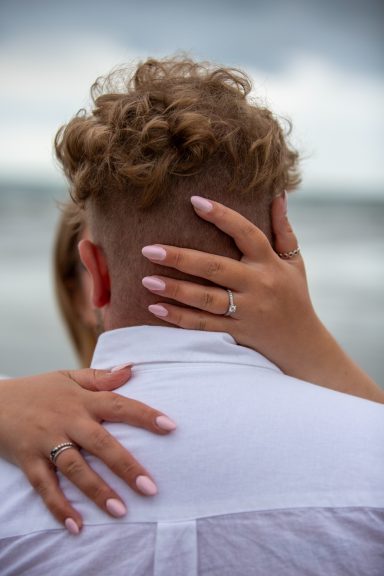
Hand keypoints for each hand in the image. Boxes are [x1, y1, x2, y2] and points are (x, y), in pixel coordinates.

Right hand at [0, 367, 175, 533]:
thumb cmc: (38, 390)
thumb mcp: (68, 376)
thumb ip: (101, 377)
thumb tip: (132, 368)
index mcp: (82, 399)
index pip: (118, 404)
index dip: (145, 415)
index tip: (171, 427)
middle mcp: (67, 420)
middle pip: (100, 443)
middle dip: (125, 465)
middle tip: (150, 487)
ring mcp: (46, 441)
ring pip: (75, 468)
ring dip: (97, 490)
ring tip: (120, 510)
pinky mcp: (28, 460)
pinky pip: (44, 487)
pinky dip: (59, 507)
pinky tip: (76, 525)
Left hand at [141, 194, 314, 373]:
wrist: (301, 344)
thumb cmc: (295, 296)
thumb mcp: (295, 262)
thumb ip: (283, 229)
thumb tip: (278, 194)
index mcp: (270, 263)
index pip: (246, 233)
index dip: (222, 216)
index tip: (194, 201)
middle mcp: (258, 286)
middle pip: (216, 268)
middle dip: (181, 258)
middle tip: (149, 249)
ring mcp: (246, 312)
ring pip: (206, 299)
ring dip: (175, 290)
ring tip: (147, 280)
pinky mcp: (236, 333)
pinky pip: (204, 325)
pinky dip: (179, 318)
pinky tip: (156, 308)